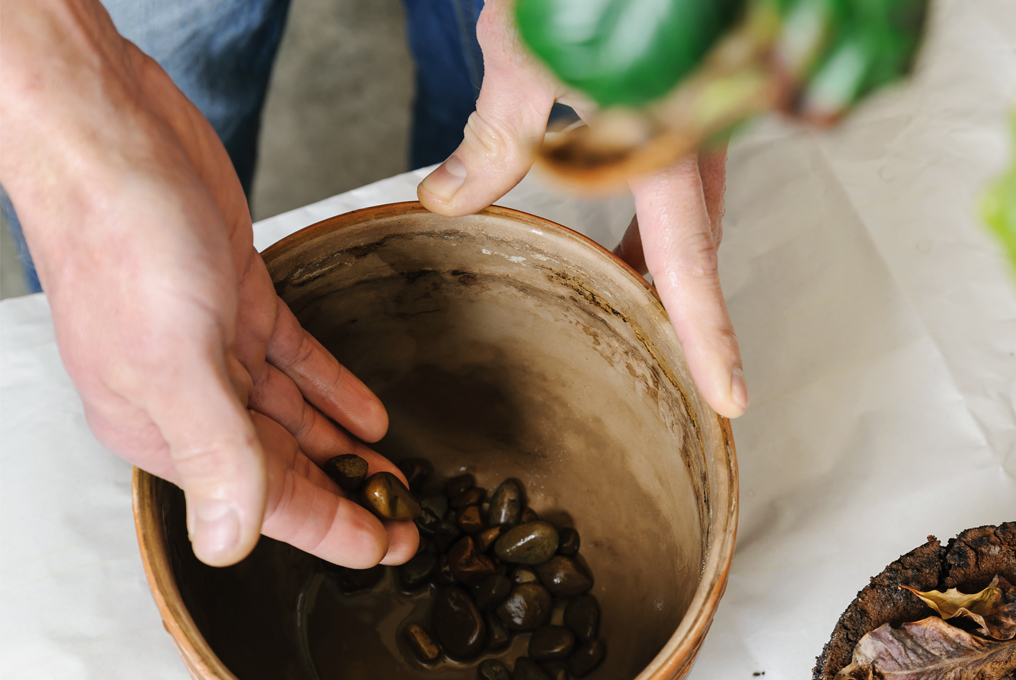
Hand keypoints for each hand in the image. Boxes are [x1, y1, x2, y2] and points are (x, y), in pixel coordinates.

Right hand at [0, 0, 417, 566]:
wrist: (108, 131)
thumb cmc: (122, 237)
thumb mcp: (174, 358)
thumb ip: (212, 453)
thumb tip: (228, 545)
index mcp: (163, 426)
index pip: (263, 502)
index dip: (332, 531)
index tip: (389, 549)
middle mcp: (186, 395)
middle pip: (282, 466)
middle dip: (346, 496)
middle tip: (406, 522)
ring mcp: (212, 346)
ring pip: (290, 417)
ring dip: (343, 447)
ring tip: (395, 476)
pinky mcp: (236, 299)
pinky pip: (294, 359)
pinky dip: (332, 386)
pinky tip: (367, 412)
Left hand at [417, 0, 746, 417]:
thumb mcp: (521, 58)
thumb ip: (492, 138)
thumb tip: (447, 200)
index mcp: (665, 139)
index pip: (690, 257)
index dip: (710, 334)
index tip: (729, 395)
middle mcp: (698, 136)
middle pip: (698, 246)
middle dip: (685, 309)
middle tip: (670, 362)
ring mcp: (699, 121)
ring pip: (694, 216)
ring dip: (665, 264)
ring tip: (627, 299)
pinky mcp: (687, 105)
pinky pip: (684, 183)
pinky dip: (658, 221)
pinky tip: (625, 230)